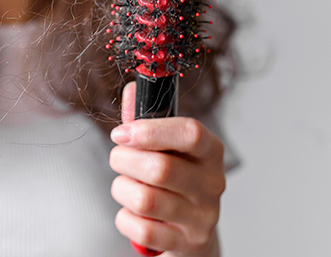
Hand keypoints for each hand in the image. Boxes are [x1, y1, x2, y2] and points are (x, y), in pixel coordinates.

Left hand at [109, 82, 224, 255]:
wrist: (190, 233)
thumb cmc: (173, 181)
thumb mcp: (166, 148)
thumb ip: (146, 119)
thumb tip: (133, 88)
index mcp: (210, 152)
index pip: (191, 134)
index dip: (151, 130)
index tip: (121, 132)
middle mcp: (212, 184)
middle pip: (161, 169)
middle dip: (124, 161)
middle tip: (118, 159)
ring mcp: (201, 217)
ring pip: (146, 200)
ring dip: (122, 190)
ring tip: (125, 186)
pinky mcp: (187, 244)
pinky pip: (140, 229)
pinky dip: (125, 219)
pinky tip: (132, 212)